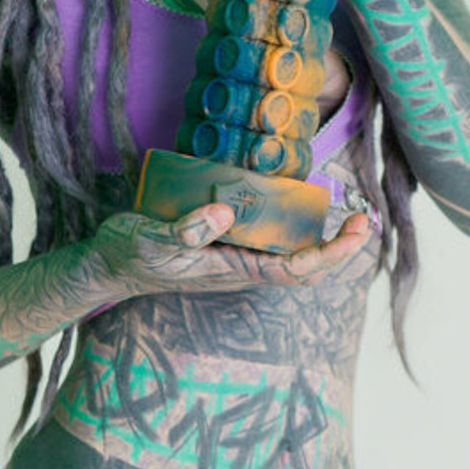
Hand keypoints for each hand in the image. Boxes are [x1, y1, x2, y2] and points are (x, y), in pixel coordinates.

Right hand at [91, 200, 369, 298]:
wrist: (108, 266)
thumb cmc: (132, 256)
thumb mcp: (154, 240)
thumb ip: (188, 230)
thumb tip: (226, 213)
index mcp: (233, 270)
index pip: (296, 269)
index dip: (332, 253)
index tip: (355, 229)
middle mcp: (241, 265)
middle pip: (304, 265)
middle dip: (337, 247)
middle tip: (361, 217)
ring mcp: (234, 256)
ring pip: (289, 251)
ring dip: (318, 234)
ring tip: (341, 208)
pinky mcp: (224, 242)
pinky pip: (267, 236)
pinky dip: (289, 221)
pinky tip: (292, 198)